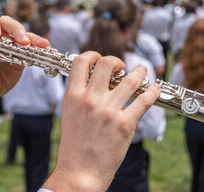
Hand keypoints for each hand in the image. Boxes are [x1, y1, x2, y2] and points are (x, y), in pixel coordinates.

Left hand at [0, 16, 48, 119]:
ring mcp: (10, 46)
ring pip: (22, 35)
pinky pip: (31, 49)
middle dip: (16, 30)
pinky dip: (40, 49)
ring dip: (32, 38)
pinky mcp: (20, 55)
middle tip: (23, 41)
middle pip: (7, 24)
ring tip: (42, 44)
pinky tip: (50, 51)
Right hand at [42, 51, 160, 190]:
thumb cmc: (73, 143)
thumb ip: (79, 94)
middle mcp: (90, 100)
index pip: (81, 61)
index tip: (100, 59)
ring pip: (130, 79)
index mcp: (73, 96)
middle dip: (116, 61)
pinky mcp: (125, 124)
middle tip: (121, 67)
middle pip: (106, 63)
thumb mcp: (69, 113)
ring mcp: (108, 111)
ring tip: (142, 71)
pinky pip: (144, 100)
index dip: (92, 54)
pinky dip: (152, 91)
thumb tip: (93, 78)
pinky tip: (154, 88)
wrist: (80, 170)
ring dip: (139, 71)